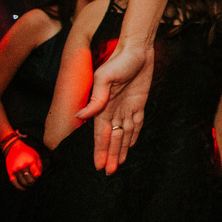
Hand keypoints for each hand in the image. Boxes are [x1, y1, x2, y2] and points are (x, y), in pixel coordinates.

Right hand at [5, 140, 42, 189]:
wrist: (13, 147)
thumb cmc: (26, 151)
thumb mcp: (36, 155)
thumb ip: (38, 165)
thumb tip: (39, 175)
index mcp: (30, 162)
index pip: (36, 175)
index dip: (37, 177)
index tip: (37, 176)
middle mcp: (22, 167)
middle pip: (29, 180)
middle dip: (33, 182)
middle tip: (33, 182)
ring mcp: (15, 170)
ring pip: (23, 182)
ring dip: (27, 185)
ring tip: (29, 184)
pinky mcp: (10, 172)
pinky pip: (14, 183)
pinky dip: (19, 187)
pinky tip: (23, 188)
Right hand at [76, 43, 153, 173]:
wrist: (137, 49)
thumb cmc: (118, 60)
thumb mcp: (105, 78)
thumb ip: (96, 98)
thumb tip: (81, 115)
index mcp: (103, 107)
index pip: (100, 134)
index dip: (100, 150)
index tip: (99, 166)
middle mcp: (114, 109)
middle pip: (112, 138)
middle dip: (111, 155)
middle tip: (110, 173)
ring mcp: (127, 107)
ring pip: (124, 133)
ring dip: (121, 149)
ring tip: (119, 164)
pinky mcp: (139, 102)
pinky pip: (136, 122)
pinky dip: (133, 134)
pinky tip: (130, 145)